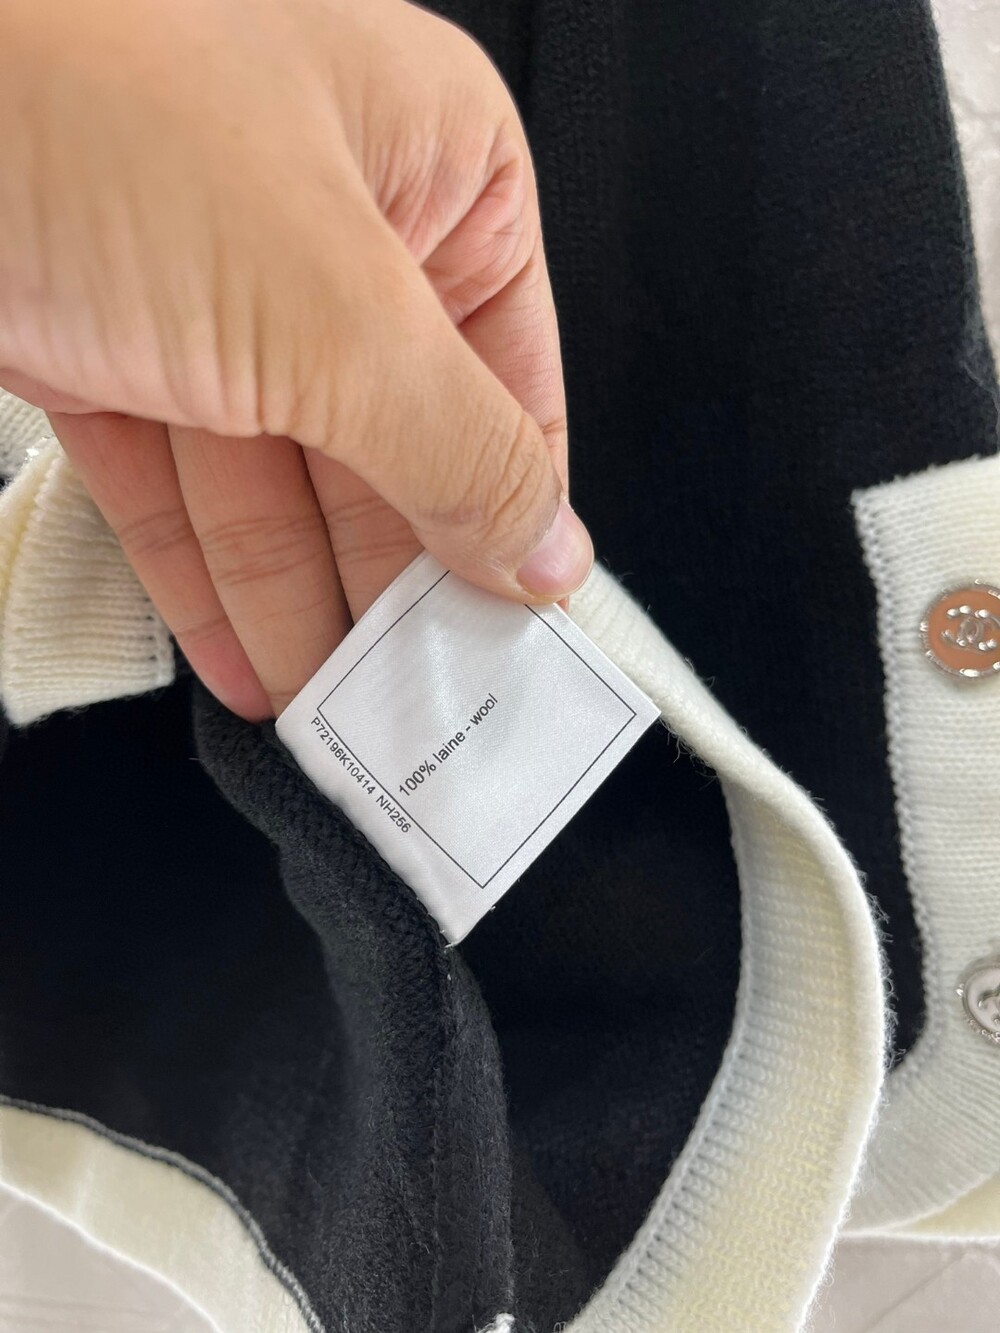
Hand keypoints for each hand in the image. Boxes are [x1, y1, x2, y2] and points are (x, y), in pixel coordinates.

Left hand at [0, 0, 592, 717]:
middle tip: (416, 693)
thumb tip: (546, 548)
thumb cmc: (92, 106)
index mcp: (434, 168)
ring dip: (299, 602)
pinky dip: (204, 572)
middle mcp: (333, 225)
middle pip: (393, 446)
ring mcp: (215, 286)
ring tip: (331, 709)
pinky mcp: (109, 339)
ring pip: (279, 478)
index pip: (510, 380)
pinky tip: (241, 658)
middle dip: (395, 579)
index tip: (511, 628)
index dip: (510, 514)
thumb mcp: (332, 309)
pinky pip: (177, 481)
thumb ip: (458, 447)